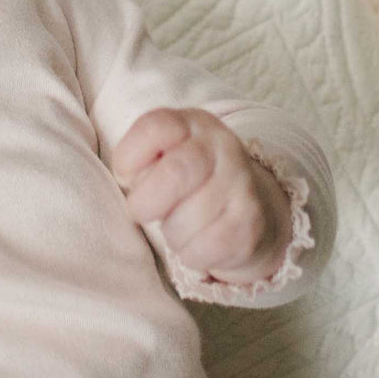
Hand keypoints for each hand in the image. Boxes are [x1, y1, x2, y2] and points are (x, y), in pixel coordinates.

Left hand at [113, 108, 292, 283]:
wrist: (253, 208)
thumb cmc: (188, 181)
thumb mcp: (161, 158)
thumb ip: (140, 162)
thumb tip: (130, 180)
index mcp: (191, 123)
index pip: (155, 128)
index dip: (128, 156)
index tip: (125, 175)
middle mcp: (222, 146)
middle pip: (175, 173)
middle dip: (145, 202)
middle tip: (140, 212)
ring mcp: (242, 183)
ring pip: (185, 220)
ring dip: (171, 233)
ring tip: (179, 225)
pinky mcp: (250, 222)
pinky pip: (203, 248)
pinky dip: (190, 254)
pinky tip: (198, 242)